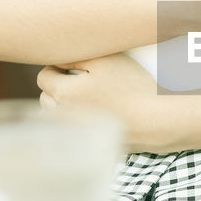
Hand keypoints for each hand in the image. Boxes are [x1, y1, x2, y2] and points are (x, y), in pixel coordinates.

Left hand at [37, 54, 179, 153]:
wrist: (156, 120)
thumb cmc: (133, 87)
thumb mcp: (106, 60)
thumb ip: (75, 56)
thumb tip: (56, 58)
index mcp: (64, 93)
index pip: (43, 77)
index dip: (56, 68)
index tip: (72, 66)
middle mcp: (64, 116)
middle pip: (46, 98)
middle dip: (58, 87)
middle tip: (81, 80)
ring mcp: (76, 133)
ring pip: (57, 117)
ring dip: (64, 106)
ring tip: (87, 98)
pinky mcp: (89, 144)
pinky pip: (73, 130)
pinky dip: (78, 121)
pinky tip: (96, 114)